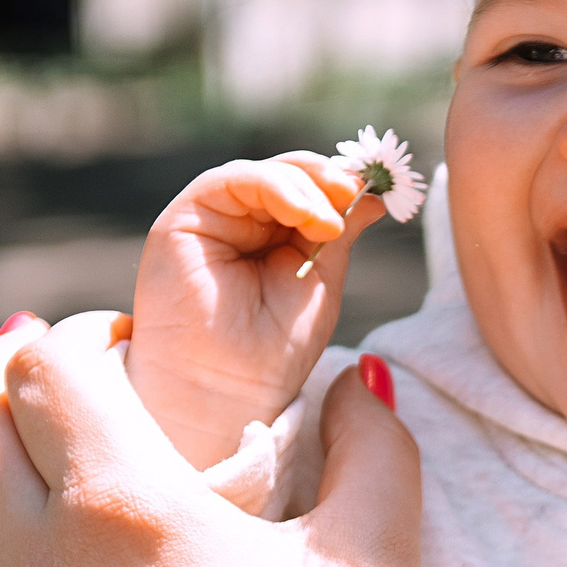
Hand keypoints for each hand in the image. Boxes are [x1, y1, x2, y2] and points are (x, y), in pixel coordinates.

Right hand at [128, 152, 381, 469]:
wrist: (224, 394)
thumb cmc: (272, 353)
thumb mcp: (320, 281)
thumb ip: (339, 233)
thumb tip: (371, 193)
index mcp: (273, 238)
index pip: (310, 190)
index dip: (344, 184)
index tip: (382, 190)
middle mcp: (240, 222)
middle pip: (288, 174)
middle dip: (329, 178)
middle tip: (358, 193)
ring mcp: (212, 218)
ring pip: (264, 173)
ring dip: (308, 186)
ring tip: (330, 222)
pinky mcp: (184, 218)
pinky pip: (232, 180)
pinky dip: (276, 187)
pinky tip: (307, 214)